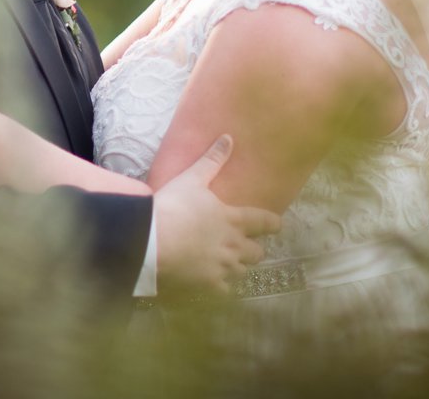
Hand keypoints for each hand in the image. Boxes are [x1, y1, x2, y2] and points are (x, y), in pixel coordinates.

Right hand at [152, 135, 281, 290]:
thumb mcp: (192, 179)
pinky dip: (219, 286)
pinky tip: (210, 282)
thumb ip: (212, 160)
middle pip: (257, 253)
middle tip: (242, 247)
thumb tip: (229, 137)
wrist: (152, 241)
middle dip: (252, 250)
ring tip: (224, 264)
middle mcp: (235, 245)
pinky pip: (224, 290)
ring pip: (242, 272)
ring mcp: (223, 267)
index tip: (276, 226)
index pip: (266, 222)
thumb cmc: (173, 206)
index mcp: (234, 219)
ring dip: (236, 268)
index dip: (273, 224)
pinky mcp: (210, 284)